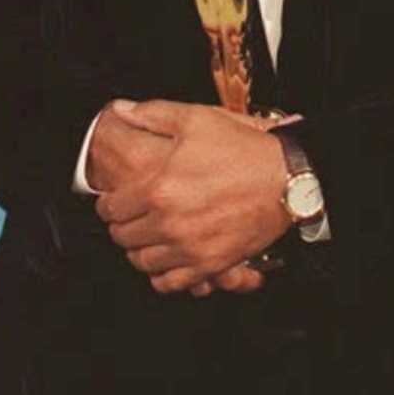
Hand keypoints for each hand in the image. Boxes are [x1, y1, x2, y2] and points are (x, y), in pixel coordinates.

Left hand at [95, 100, 291, 295]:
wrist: (286, 179)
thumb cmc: (245, 149)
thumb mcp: (197, 119)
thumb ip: (152, 114)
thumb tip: (121, 111)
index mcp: (159, 186)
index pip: (110, 207)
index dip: (107, 201)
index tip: (113, 198)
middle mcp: (168, 222)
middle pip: (122, 236)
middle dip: (122, 224)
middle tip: (131, 214)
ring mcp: (188, 248)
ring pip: (141, 261)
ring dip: (139, 248)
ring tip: (148, 234)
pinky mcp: (208, 265)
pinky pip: (168, 283)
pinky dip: (161, 274)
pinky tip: (167, 256)